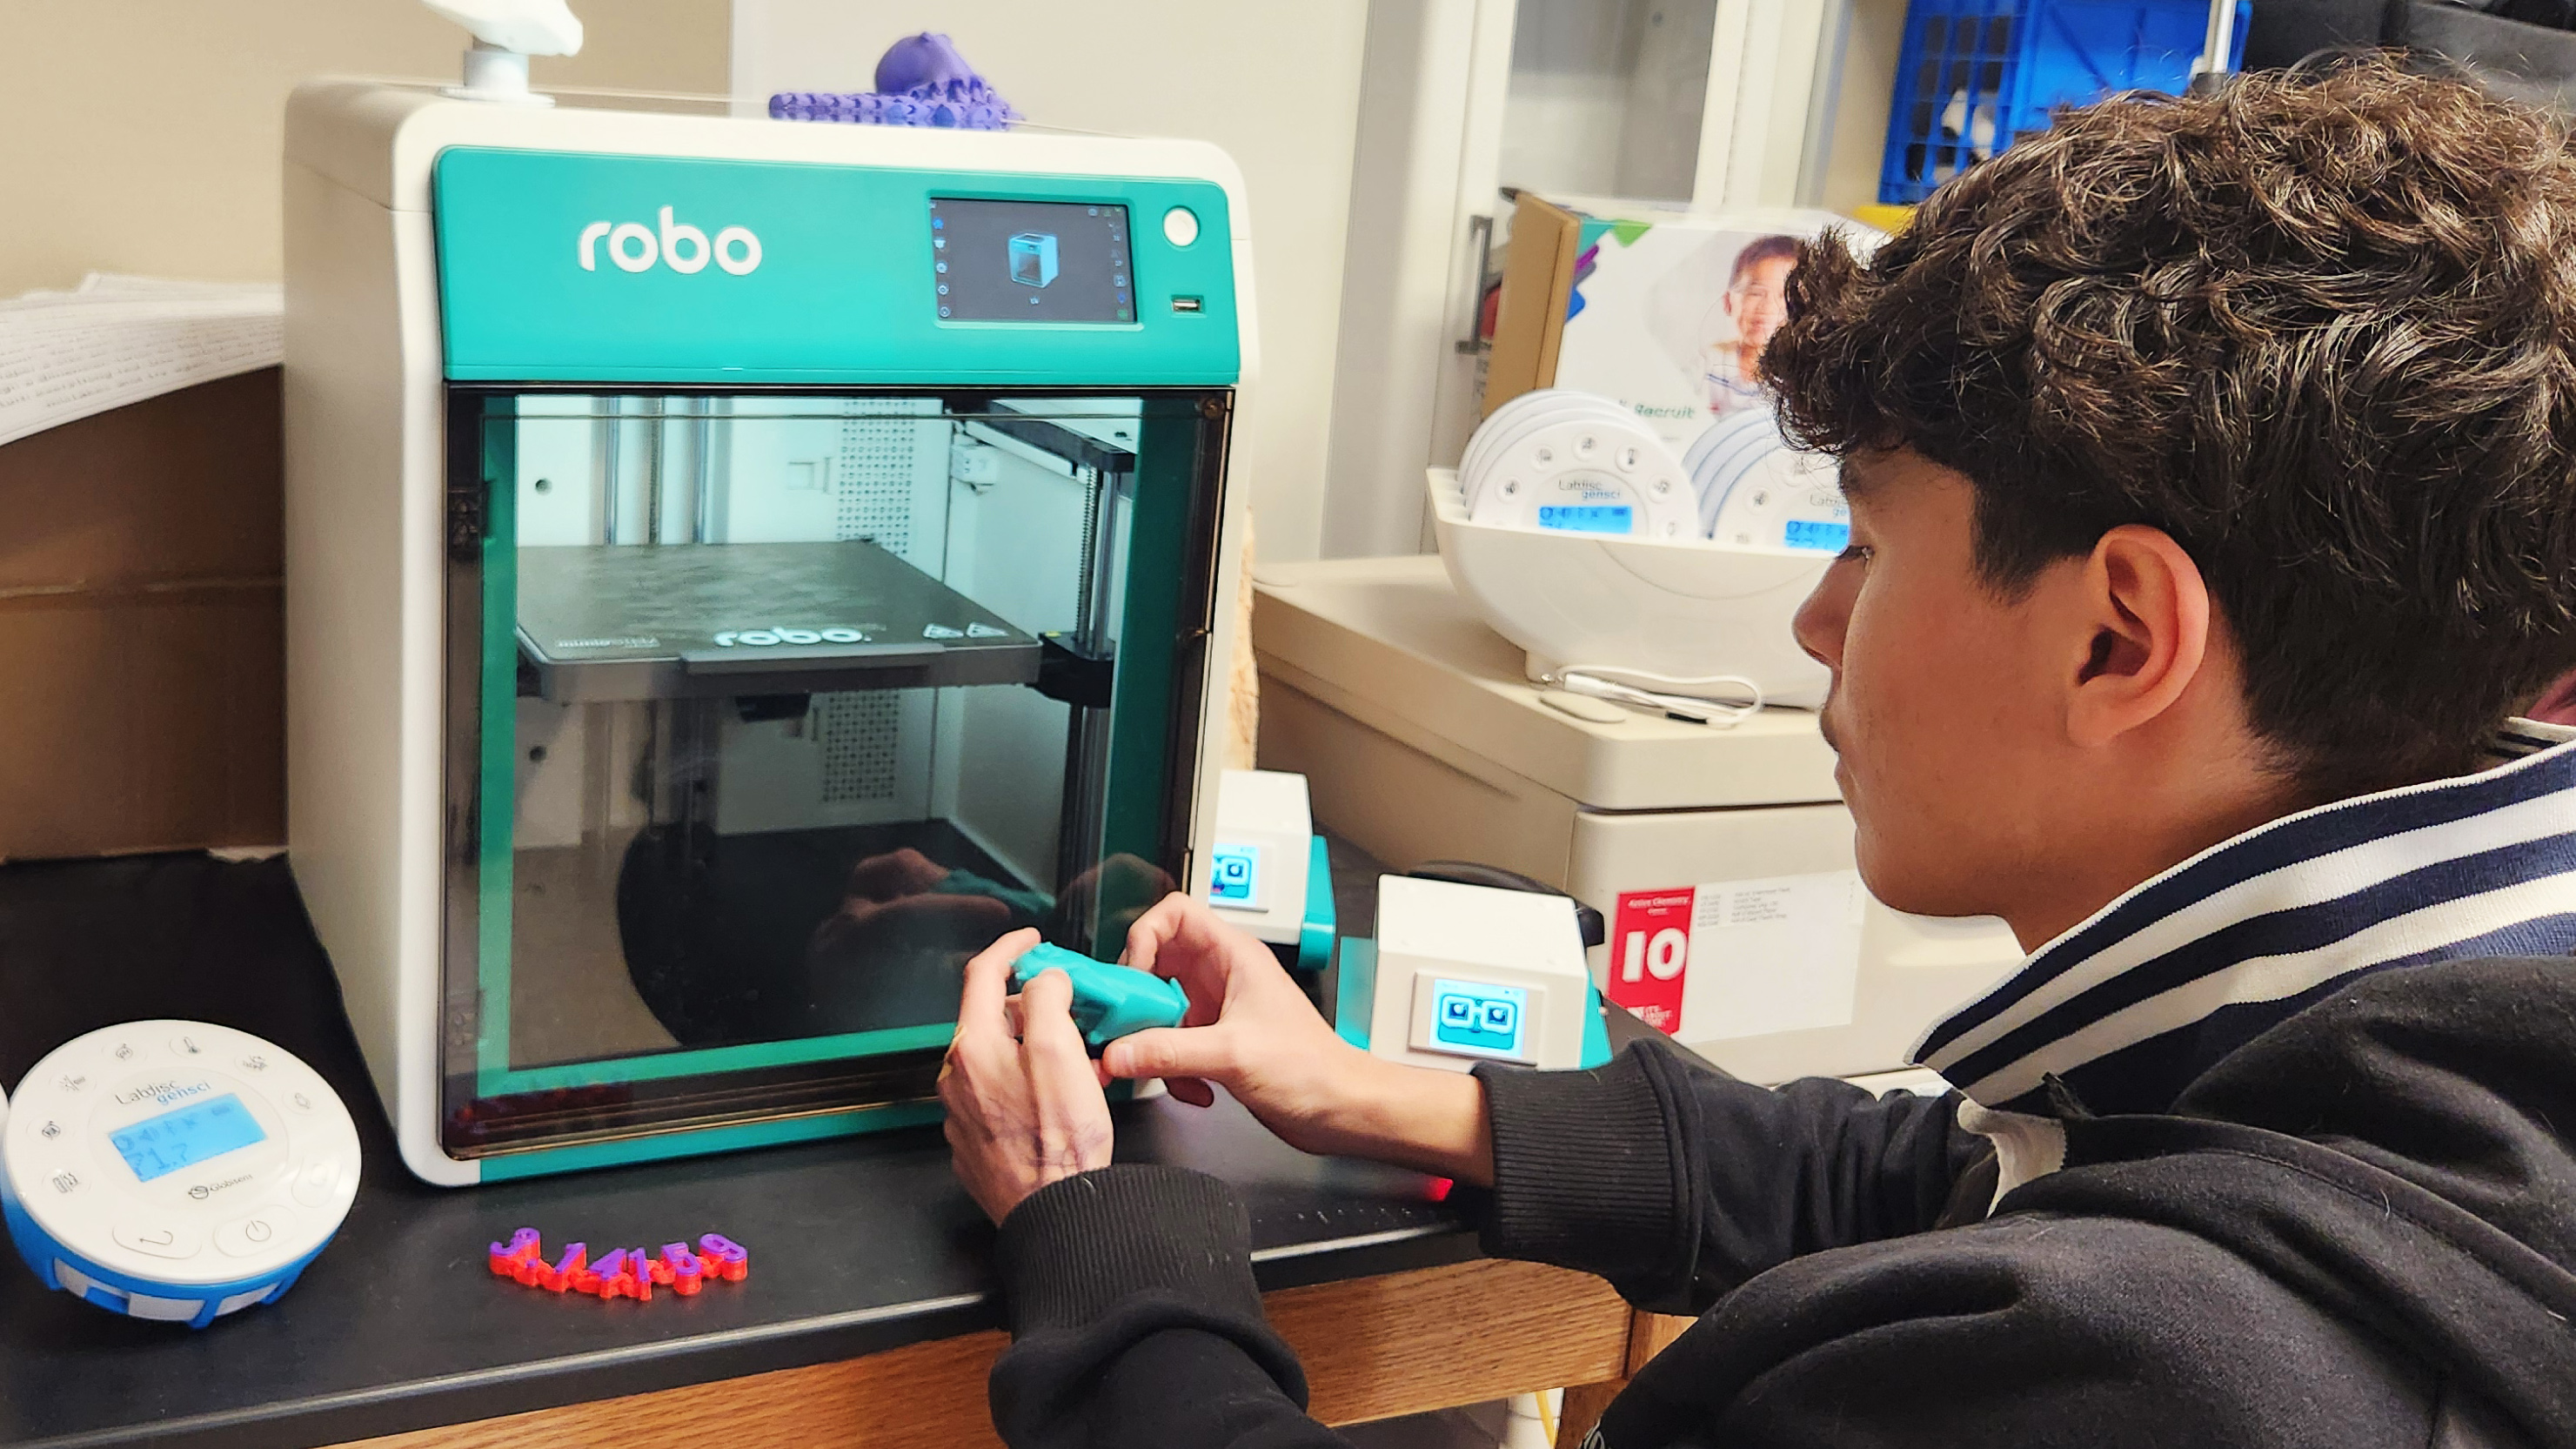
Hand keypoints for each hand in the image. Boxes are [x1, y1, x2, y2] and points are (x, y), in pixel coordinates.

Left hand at [941, 928, 1114, 1222]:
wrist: (1053, 1213)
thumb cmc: (1059, 1143)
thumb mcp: (1060, 1052)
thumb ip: (1046, 1001)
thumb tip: (1044, 979)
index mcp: (973, 1048)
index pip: (982, 975)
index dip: (1010, 947)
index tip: (1030, 941)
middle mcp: (957, 1078)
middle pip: (990, 1018)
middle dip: (1029, 1005)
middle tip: (1068, 1006)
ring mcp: (962, 1113)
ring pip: (996, 1059)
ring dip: (1031, 1048)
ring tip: (1076, 1060)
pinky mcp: (976, 1141)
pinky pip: (998, 1095)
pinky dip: (1026, 1083)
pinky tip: (1058, 1098)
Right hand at [1102, 894, 1493, 1184]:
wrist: (1341, 1109)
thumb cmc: (1313, 1068)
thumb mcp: (1232, 1054)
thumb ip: (1168, 1052)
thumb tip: (1116, 1052)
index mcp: (1234, 956)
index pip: (1174, 913)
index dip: (1144, 937)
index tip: (1132, 978)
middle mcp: (1222, 976)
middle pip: (1157, 963)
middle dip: (1138, 999)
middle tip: (1126, 1027)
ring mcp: (1218, 1009)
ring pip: (1160, 1009)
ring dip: (1153, 1042)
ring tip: (1163, 1068)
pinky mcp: (1216, 1043)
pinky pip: (1172, 1045)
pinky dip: (1173, 1070)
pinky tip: (1197, 1091)